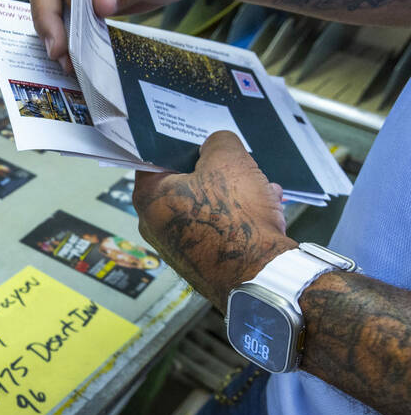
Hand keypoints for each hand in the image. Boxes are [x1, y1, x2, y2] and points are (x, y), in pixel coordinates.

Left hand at [132, 131, 295, 309]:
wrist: (259, 275)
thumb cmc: (235, 217)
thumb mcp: (229, 160)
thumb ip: (218, 142)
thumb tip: (216, 144)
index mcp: (148, 198)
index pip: (156, 159)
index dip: (182, 145)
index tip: (202, 139)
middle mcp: (154, 225)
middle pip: (185, 184)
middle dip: (217, 171)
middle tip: (239, 163)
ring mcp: (177, 247)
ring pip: (206, 207)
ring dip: (236, 193)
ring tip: (263, 186)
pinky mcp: (201, 263)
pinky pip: (218, 229)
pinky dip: (240, 217)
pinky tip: (267, 209)